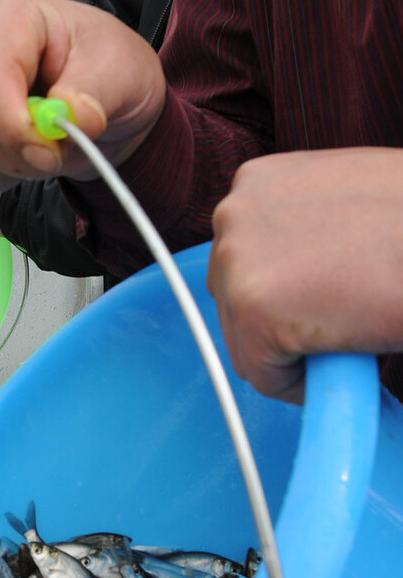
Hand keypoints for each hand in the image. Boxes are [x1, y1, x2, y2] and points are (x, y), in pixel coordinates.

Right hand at [0, 0, 164, 191]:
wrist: (101, 95)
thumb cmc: (107, 68)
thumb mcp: (118, 70)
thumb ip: (93, 93)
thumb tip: (71, 117)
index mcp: (11, 17)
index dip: (14, 126)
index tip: (48, 154)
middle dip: (18, 155)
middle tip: (58, 153)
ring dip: (9, 169)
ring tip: (42, 151)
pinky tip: (20, 159)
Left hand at [208, 148, 402, 401]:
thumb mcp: (349, 201)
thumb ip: (309, 228)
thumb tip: (295, 267)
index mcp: (257, 184)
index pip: (247, 267)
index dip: (288, 298)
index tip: (322, 303)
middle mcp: (234, 214)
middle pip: (238, 306)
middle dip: (290, 323)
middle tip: (347, 315)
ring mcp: (235, 262)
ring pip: (252, 342)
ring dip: (302, 348)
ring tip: (354, 325)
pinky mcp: (251, 312)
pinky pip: (269, 377)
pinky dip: (310, 382)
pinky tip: (351, 351)